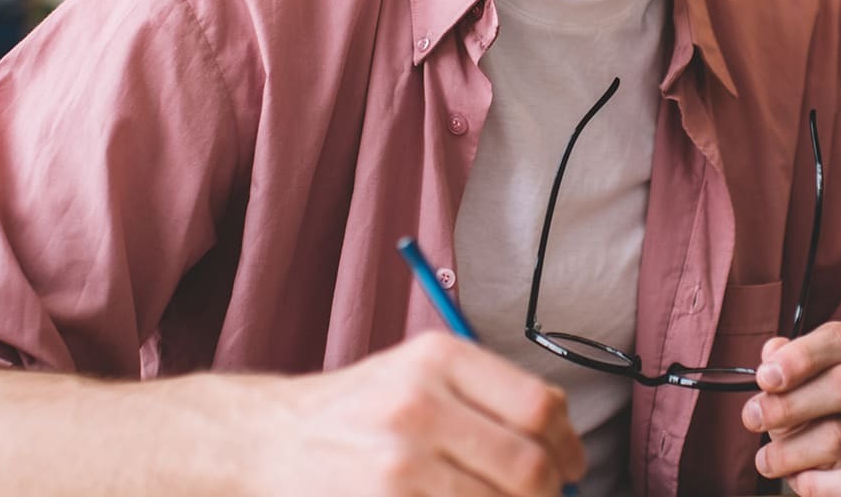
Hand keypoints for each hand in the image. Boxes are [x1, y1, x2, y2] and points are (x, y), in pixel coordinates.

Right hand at [255, 330, 584, 495]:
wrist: (266, 439)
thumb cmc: (358, 411)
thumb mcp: (420, 374)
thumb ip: (490, 395)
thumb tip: (563, 441)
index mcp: (440, 357)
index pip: (539, 406)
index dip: (569, 446)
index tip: (573, 468)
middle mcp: (420, 403)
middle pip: (528, 464)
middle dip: (549, 493)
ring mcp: (399, 460)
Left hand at [741, 321, 840, 495]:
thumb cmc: (833, 403)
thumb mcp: (810, 374)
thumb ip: (786, 362)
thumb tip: (771, 353)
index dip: (800, 357)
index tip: (764, 378)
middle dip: (790, 404)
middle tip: (752, 418)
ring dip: (792, 451)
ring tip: (767, 460)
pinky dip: (817, 484)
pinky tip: (799, 479)